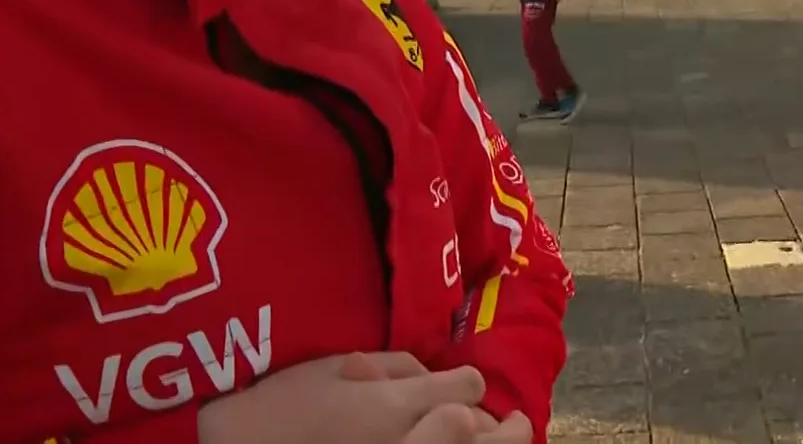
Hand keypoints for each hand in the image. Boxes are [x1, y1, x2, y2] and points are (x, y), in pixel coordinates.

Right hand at [343, 357, 531, 441]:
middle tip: (517, 422)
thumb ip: (394, 367)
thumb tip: (429, 375)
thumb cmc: (286, 404)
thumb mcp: (337, 369)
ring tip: (503, 442)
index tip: (466, 387)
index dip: (470, 385)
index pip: (467, 391)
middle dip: (508, 429)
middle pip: (487, 437)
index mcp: (397, 406)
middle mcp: (412, 442)